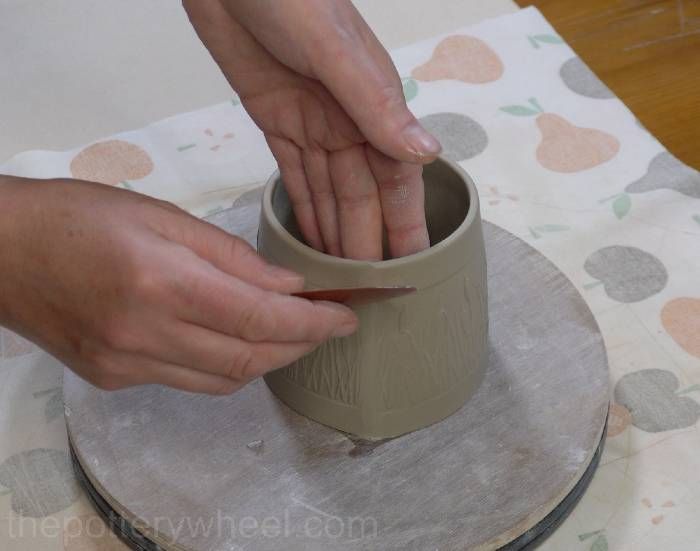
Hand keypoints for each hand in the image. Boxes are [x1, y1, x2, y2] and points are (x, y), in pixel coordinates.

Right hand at [0, 177, 357, 393]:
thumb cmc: (78, 216)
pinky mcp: (115, 378)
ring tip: (293, 333)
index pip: (260, 317)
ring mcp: (128, 365)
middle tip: (330, 326)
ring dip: (270, 359)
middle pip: (251, 356)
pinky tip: (239, 341)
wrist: (1, 252)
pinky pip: (192, 382)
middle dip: (302, 345)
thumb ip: (229, 254)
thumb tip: (286, 287)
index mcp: (160, 282)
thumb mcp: (161, 215)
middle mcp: (146, 334)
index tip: (347, 318)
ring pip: (226, 379)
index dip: (313, 324)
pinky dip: (229, 365)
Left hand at [184, 0, 440, 259]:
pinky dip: (304, 209)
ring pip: (329, 194)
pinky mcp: (278, 122)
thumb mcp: (334, 48)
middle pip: (361, 198)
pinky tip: (309, 238)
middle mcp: (349, 122)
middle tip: (363, 294)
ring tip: (336, 279)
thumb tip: (424, 155)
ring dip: (333, 234)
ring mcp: (313, 125)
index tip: (409, 270)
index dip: (404, 226)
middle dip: (364, 243)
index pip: (397, 182)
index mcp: (374, 107)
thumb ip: (376, 103)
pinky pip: (297, 177)